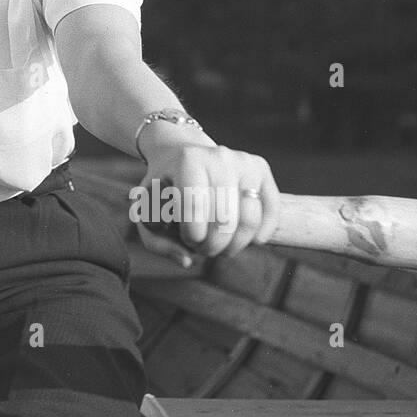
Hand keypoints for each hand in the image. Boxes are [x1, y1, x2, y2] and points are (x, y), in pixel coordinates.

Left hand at [134, 142, 280, 267]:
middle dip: (211, 245)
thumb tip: (187, 262)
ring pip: (249, 219)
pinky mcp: (261, 169)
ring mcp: (243, 161)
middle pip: (223, 218)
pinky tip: (248, 242)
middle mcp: (219, 156)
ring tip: (220, 248)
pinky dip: (260, 234)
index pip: (194, 206)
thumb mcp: (147, 211)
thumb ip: (156, 242)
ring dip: (234, 245)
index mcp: (188, 160)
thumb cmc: (164, 188)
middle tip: (202, 249)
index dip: (191, 234)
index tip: (187, 240)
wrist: (182, 153)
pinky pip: (269, 211)